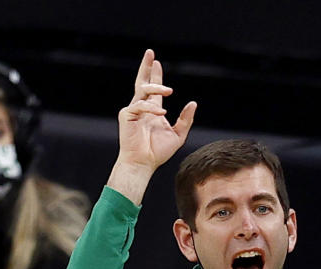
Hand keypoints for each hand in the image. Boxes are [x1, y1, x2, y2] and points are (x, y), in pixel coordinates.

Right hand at [108, 49, 196, 203]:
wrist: (144, 163)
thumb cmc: (158, 152)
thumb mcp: (178, 135)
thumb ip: (185, 119)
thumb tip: (193, 103)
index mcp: (153, 110)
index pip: (154, 89)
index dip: (155, 75)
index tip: (156, 62)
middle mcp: (142, 107)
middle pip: (142, 82)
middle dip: (146, 67)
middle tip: (150, 53)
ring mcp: (133, 110)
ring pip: (143, 90)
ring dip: (156, 87)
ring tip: (168, 90)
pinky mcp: (127, 115)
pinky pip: (140, 106)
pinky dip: (151, 108)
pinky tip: (161, 113)